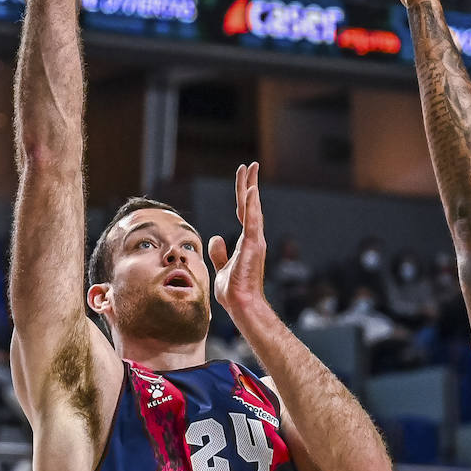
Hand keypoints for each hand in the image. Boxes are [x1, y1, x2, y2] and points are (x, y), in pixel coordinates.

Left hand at [209, 164, 268, 325]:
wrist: (242, 305)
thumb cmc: (234, 291)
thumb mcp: (222, 268)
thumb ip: (220, 253)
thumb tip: (216, 237)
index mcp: (247, 242)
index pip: (245, 213)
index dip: (244, 196)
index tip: (245, 180)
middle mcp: (253, 238)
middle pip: (250, 205)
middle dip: (249, 184)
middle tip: (249, 166)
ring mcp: (255, 241)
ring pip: (252, 208)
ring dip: (250, 187)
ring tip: (250, 169)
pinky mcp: (253, 245)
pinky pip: (252, 220)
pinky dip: (252, 204)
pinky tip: (251, 189)